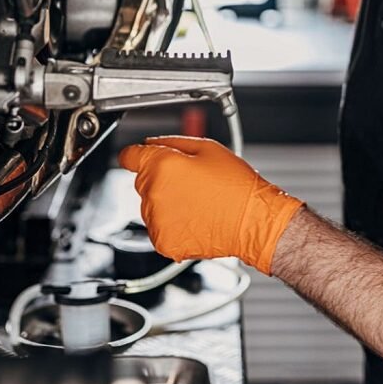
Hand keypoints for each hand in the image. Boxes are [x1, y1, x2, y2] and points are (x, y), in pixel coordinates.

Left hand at [118, 136, 304, 274]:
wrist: (252, 222)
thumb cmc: (236, 186)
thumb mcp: (209, 148)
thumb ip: (173, 142)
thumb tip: (152, 143)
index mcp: (163, 166)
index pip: (130, 156)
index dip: (137, 154)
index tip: (139, 157)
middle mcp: (154, 193)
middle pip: (143, 180)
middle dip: (161, 178)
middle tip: (191, 182)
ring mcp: (157, 220)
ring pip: (150, 205)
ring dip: (166, 202)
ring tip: (197, 202)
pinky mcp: (163, 241)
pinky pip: (159, 228)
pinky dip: (172, 224)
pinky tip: (195, 218)